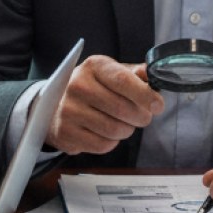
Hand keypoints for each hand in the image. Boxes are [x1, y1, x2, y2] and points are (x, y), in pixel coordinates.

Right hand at [47, 56, 163, 155]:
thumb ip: (135, 74)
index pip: (123, 81)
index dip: (145, 95)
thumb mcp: (111, 72)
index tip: (158, 105)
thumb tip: (155, 75)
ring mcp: (69, 110)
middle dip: (141, 117)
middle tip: (143, 117)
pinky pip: (103, 145)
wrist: (55, 103)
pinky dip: (112, 142)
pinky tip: (106, 132)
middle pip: (122, 109)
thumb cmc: (92, 87)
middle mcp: (77, 85)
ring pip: (115, 129)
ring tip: (124, 123)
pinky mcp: (65, 133)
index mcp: (93, 66)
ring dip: (127, 130)